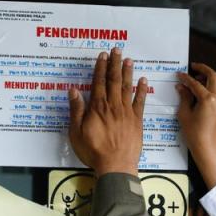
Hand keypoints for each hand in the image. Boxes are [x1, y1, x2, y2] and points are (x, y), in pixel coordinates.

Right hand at [68, 48, 147, 174]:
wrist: (116, 165)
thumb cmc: (94, 151)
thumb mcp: (77, 132)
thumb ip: (76, 110)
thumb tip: (73, 91)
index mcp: (97, 107)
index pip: (99, 82)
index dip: (100, 67)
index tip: (103, 55)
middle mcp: (113, 106)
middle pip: (114, 80)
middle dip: (115, 64)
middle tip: (117, 50)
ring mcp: (126, 112)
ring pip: (127, 87)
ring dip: (128, 72)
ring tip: (128, 59)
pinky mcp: (137, 121)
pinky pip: (140, 102)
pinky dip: (142, 90)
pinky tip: (143, 80)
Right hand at [176, 63, 215, 188]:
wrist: (207, 147)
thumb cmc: (194, 134)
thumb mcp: (184, 114)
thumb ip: (184, 97)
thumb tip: (181, 87)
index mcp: (207, 99)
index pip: (195, 83)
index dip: (186, 78)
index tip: (179, 74)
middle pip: (213, 75)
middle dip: (203, 69)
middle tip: (193, 67)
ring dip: (210, 76)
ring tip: (197, 77)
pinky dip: (211, 84)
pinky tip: (200, 88)